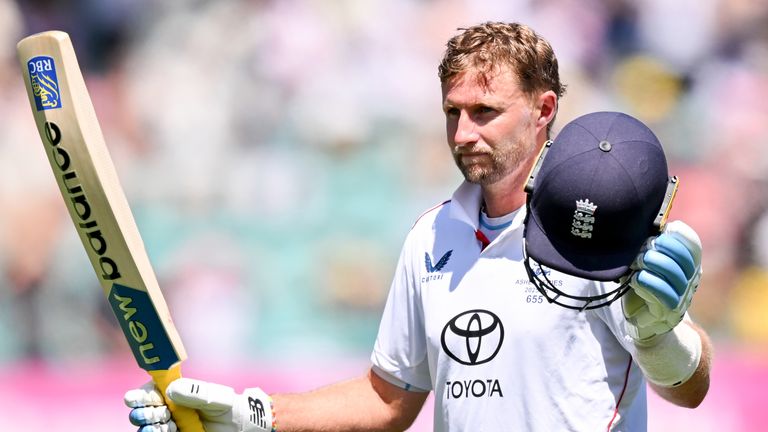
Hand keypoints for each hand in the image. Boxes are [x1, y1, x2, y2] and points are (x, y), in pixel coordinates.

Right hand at [125, 378, 274, 431]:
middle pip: (143, 412)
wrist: (243, 428)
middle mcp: (169, 410)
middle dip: (144, 413)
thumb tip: (172, 389)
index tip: (135, 399)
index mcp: (176, 394)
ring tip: (165, 425)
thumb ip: (197, 392)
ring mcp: (171, 427)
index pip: (150, 392)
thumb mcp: (218, 398)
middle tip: (160, 414)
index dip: (140, 395)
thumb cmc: (231, 408)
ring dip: (150, 427)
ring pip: (147, 428)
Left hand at [622, 220, 701, 341]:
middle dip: (664, 248)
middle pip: (684, 260)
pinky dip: (649, 284)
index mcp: (687, 265)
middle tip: (645, 246)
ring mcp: (681, 298)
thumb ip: (649, 246)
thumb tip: (644, 223)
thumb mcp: (647, 263)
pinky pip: (663, 296)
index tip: (666, 228)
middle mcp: (689, 281)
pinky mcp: (667, 313)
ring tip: (638, 261)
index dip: (682, 235)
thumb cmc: (643, 285)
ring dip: (654, 264)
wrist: (641, 321)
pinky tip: (636, 279)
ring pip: (675, 277)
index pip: (694, 247)